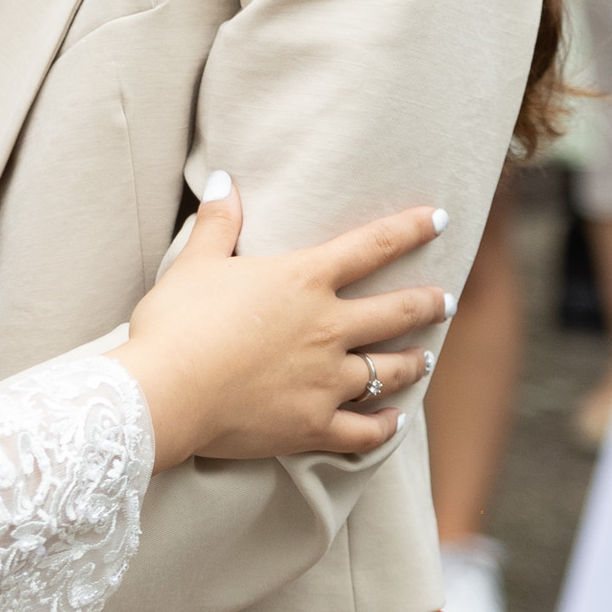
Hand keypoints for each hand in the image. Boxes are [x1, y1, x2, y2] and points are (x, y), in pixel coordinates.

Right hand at [115, 177, 451, 465]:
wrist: (165, 392)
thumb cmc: (177, 323)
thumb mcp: (195, 263)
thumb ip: (218, 223)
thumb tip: (224, 180)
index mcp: (303, 281)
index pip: (371, 247)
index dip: (409, 229)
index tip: (439, 220)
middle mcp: (327, 328)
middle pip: (395, 312)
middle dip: (428, 304)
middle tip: (446, 301)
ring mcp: (326, 381)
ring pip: (388, 372)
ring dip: (412, 363)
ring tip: (425, 358)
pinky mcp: (313, 425)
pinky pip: (363, 430)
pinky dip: (383, 426)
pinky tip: (394, 422)